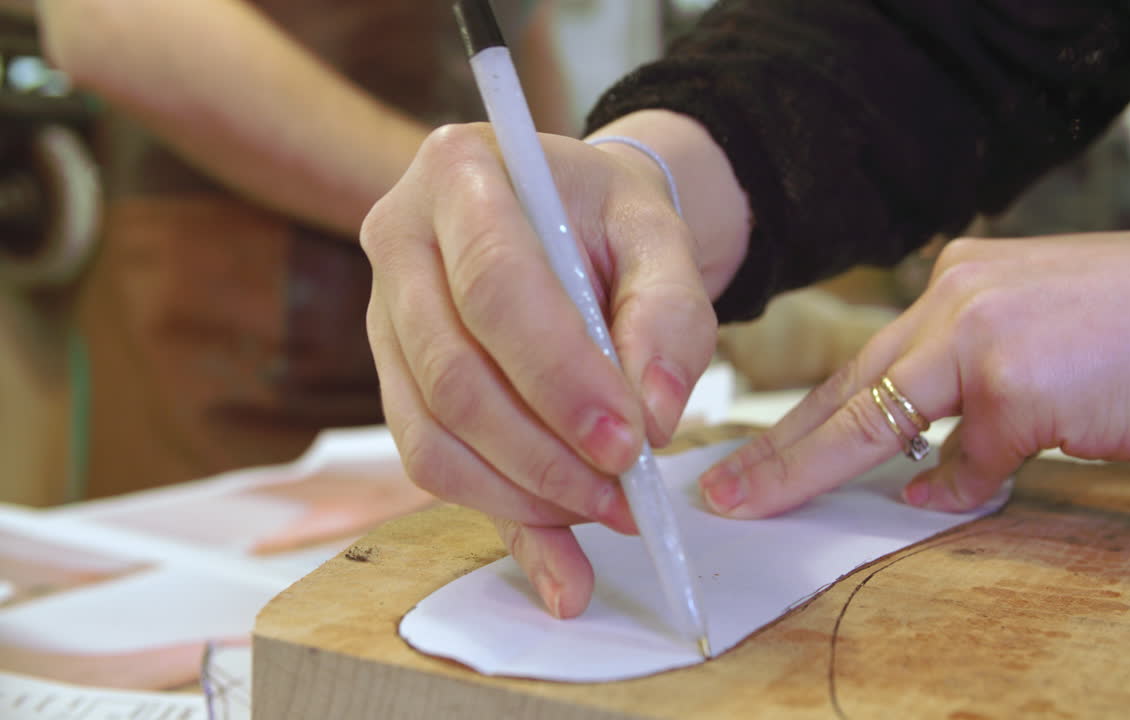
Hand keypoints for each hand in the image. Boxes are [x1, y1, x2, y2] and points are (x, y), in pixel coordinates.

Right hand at [361, 115, 745, 617]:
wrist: (568, 216)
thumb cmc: (607, 219)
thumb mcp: (660, 237)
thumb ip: (671, 315)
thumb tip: (656, 417)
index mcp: (458, 174)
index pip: (494, 286)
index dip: (560, 376)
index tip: (628, 441)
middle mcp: (398, 241)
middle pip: (453, 374)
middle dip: (544, 451)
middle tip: (623, 489)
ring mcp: (384, 316)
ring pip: (432, 433)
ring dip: (522, 492)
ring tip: (605, 508)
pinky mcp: (395, 377)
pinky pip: (429, 460)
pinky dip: (499, 510)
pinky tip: (561, 542)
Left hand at [699, 227, 1129, 516]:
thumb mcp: (1040, 341)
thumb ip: (971, 396)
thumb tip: (926, 472)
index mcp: (960, 278)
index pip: (865, 358)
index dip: (806, 413)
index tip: (756, 449)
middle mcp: (956, 295)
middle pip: (844, 387)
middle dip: (776, 446)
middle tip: (722, 485)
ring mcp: (978, 338)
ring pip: (875, 421)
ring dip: (816, 469)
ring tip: (760, 502)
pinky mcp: (1011, 386)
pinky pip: (967, 463)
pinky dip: (962, 486)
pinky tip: (959, 493)